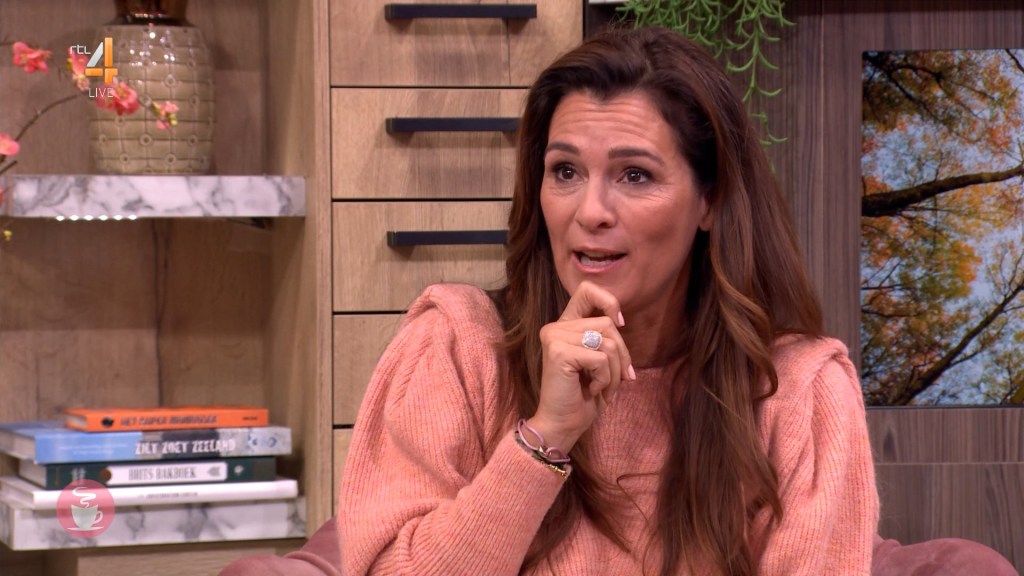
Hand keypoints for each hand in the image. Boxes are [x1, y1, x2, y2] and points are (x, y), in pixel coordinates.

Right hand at [528, 281, 634, 452]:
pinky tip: (591, 390)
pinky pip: (601, 359)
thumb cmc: (582, 397)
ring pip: (607, 342)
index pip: (587, 291)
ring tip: (601, 387)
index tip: (620, 324)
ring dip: (614, 371)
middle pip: (608, 324)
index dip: (610, 302)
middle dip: (622, 354)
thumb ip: (606, 339)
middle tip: (618, 378)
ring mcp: (555, 337)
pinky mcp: (559, 352)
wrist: (562, 425)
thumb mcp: (600, 362)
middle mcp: (555, 327)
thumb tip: (621, 323)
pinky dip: (605, 379)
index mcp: (564, 325)